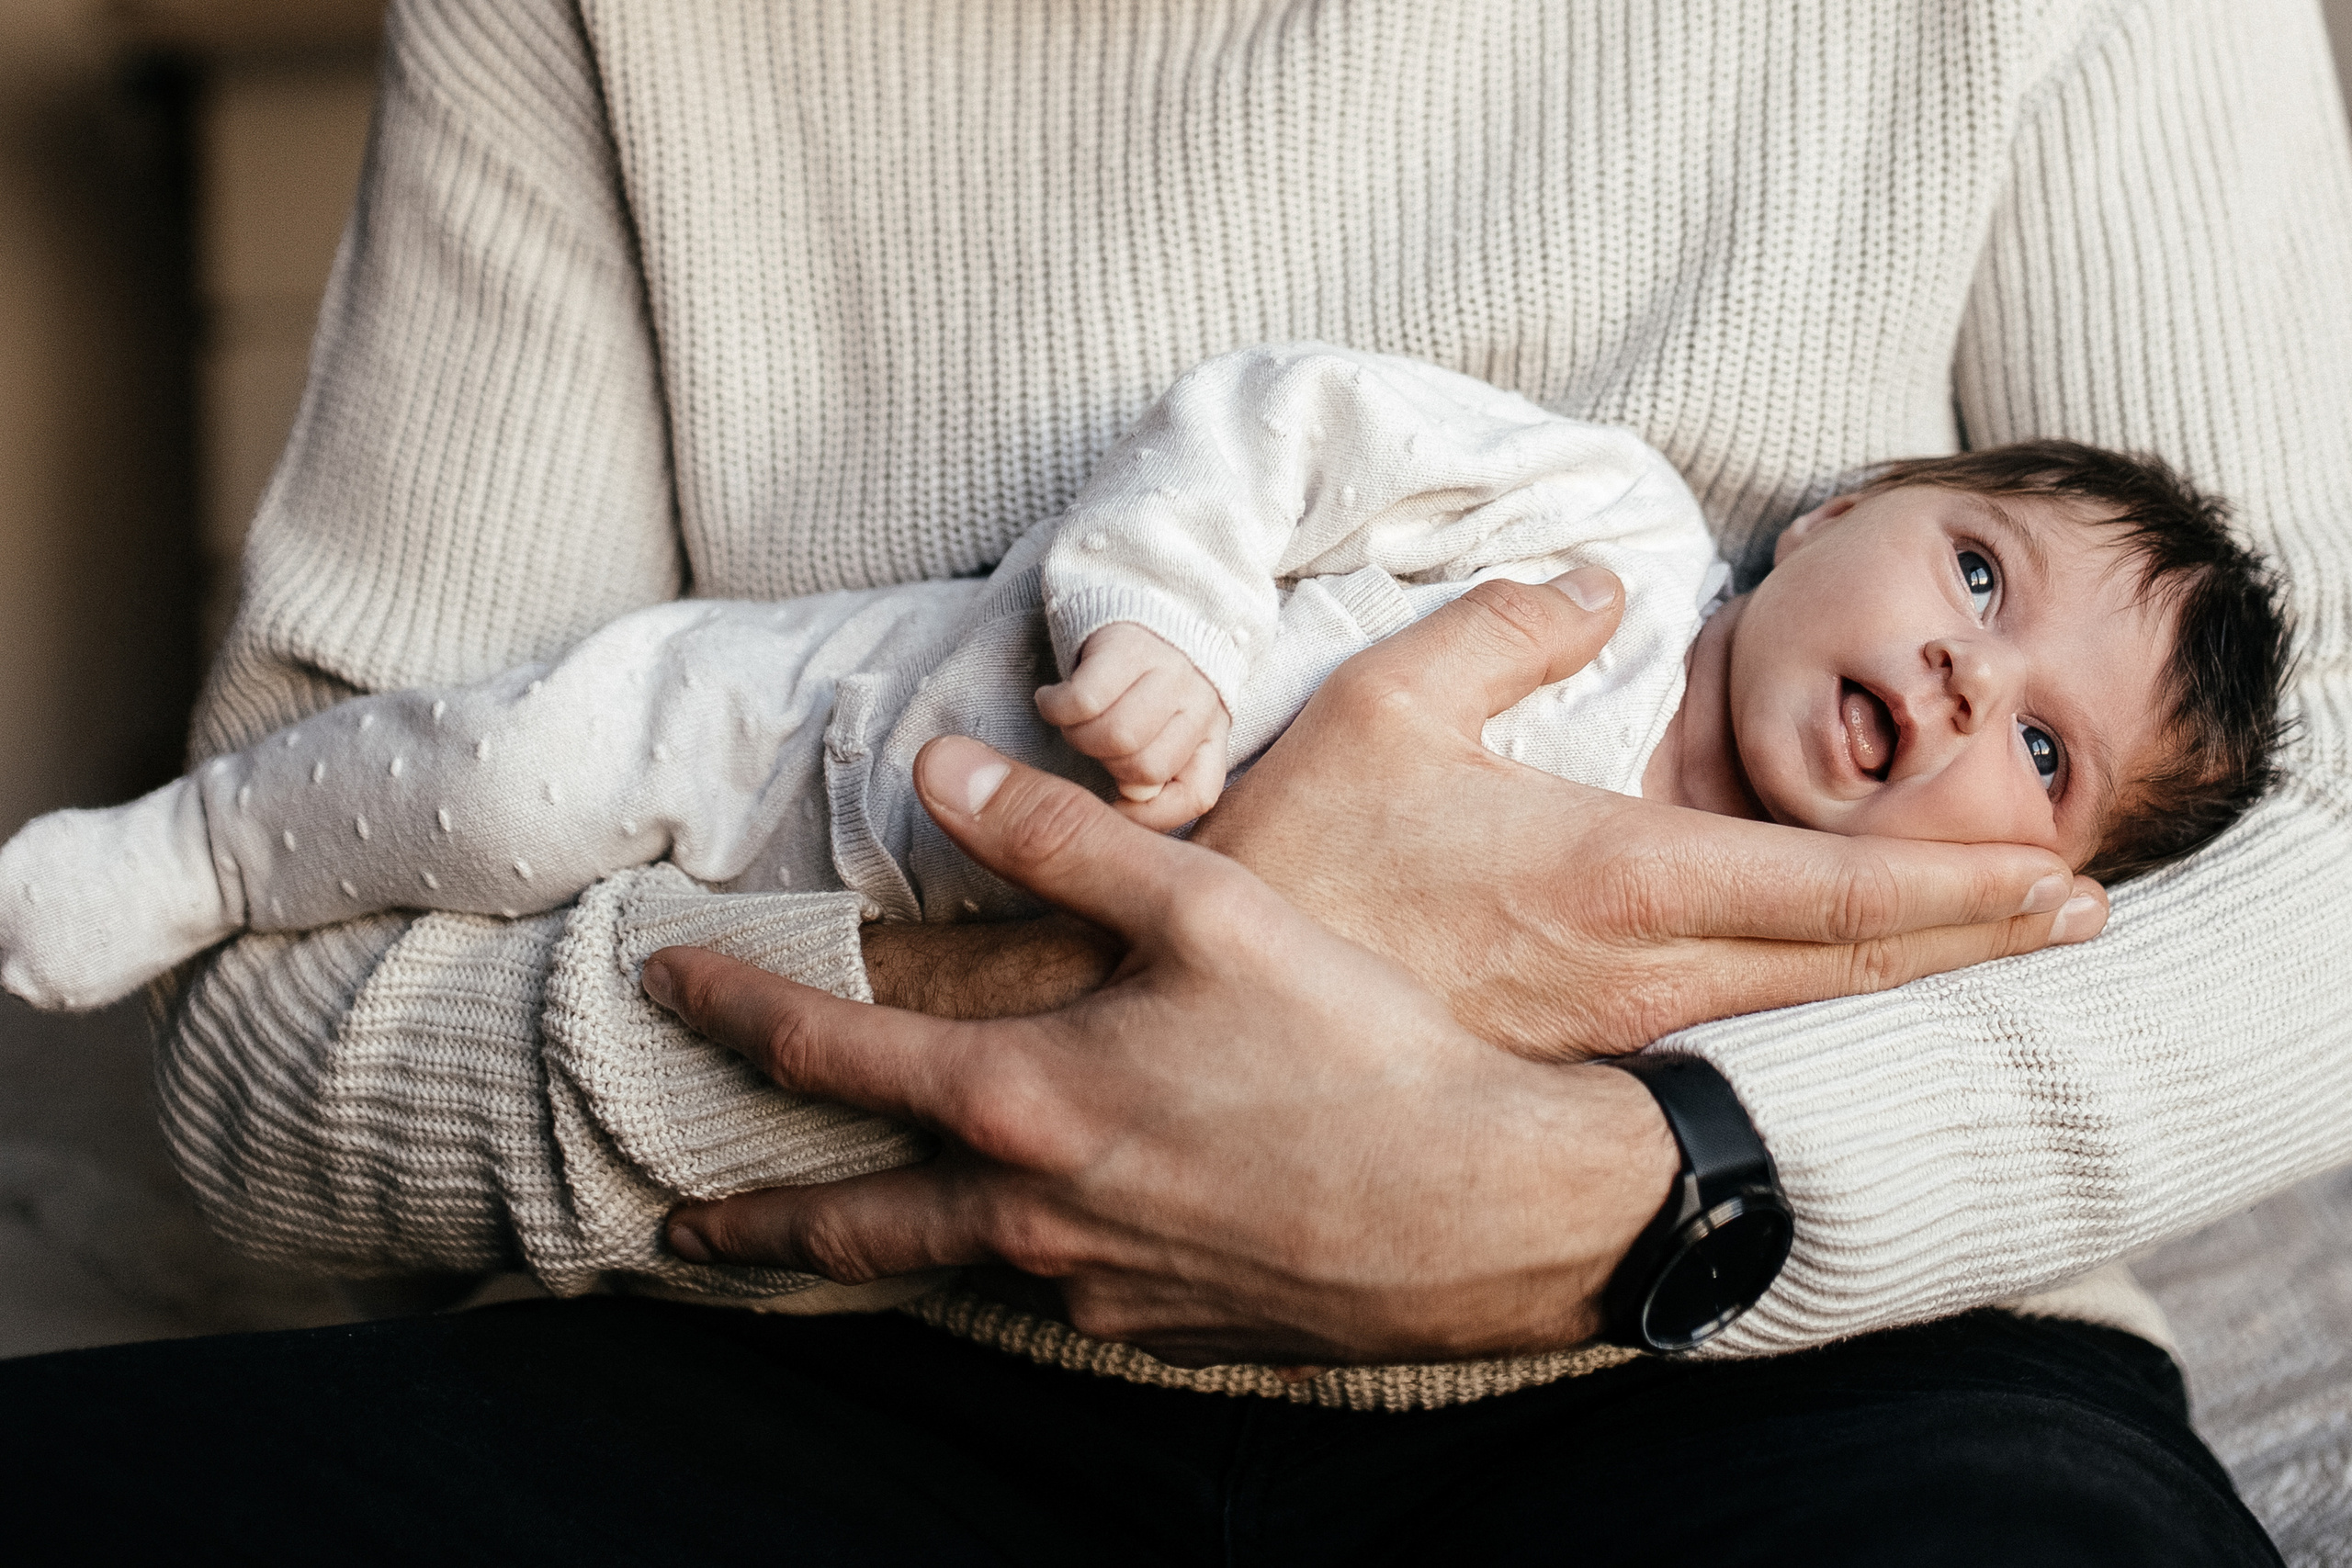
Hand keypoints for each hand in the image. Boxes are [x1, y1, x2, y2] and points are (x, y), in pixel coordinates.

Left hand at [650, 733, 1675, 1364]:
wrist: (1488, 1211)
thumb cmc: (1355, 1049)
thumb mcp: (1206, 910)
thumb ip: (1060, 840)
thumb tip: (937, 766)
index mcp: (1024, 1099)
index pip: (827, 1055)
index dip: (734, 1010)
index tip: (666, 983)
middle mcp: (1034, 1215)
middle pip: (843, 1229)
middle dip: (746, 1228)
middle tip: (676, 1230)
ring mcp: (1094, 1290)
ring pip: (953, 1269)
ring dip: (880, 1251)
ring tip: (837, 1238)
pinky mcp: (1163, 1334)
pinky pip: (1059, 1295)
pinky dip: (1018, 1262)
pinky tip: (1049, 1236)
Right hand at [1034, 623, 1230, 830]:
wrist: (1152, 586)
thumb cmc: (1149, 674)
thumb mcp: (1168, 726)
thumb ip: (1162, 774)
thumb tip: (1130, 802)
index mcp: (1213, 730)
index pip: (1198, 793)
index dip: (1152, 815)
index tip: (1113, 806)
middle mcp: (1200, 700)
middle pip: (1144, 768)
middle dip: (1105, 763)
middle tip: (1090, 738)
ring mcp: (1167, 671)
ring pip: (1116, 738)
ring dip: (1078, 736)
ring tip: (1073, 718)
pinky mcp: (1127, 645)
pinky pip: (1083, 702)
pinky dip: (1056, 708)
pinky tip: (1051, 699)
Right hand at [1191, 569, 2107, 1057]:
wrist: (1211, 1025)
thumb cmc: (1291, 863)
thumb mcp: (1381, 706)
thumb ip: (1504, 627)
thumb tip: (1598, 577)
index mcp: (1615, 879)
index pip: (1832, 889)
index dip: (1960, 885)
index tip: (2059, 881)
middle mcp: (1638, 975)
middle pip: (1849, 968)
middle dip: (1976, 941)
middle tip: (2079, 919)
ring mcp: (1609, 1034)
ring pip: (1797, 1014)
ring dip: (1906, 978)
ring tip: (1988, 947)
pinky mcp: (1570, 1062)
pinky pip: (1725, 1036)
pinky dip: (1812, 1009)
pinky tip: (1832, 995)